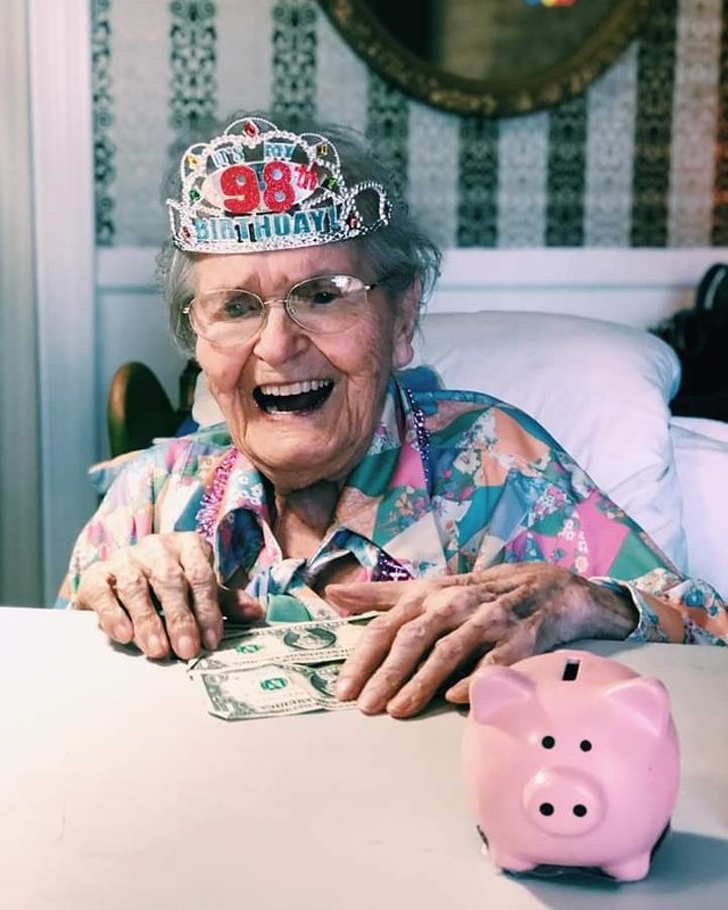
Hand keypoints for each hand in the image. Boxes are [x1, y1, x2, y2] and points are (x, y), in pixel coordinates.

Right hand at [74, 532, 262, 658]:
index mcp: (188, 546)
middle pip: (170, 581)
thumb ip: (224, 601)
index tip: (212, 641)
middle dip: (180, 619)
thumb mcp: (200, 591)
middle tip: (187, 650)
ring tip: (157, 651)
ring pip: (136, 587)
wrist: (121, 580)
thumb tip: (255, 612)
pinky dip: (113, 613)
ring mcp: (125, 558)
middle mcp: (156, 547)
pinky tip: (124, 636)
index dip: (208, 609)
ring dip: (147, 621)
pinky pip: (103, 592)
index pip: (201, 575)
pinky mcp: (97, 574)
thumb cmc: (170, 587)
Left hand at [326, 563, 636, 718]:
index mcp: (428, 594)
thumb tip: (333, 595)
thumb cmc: (477, 592)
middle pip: (413, 638)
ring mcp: (488, 620)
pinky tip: (455, 699)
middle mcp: (455, 603)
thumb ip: (380, 595)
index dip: (363, 658)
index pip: (388, 626)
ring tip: (398, 711)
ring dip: (421, 681)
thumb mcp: (428, 588)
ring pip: (448, 650)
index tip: (342, 690)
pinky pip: (495, 661)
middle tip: (365, 708)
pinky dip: (474, 678)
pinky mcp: (520, 638)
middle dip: (386, 674)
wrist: (547, 586)